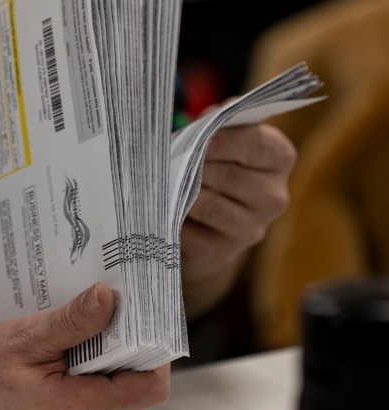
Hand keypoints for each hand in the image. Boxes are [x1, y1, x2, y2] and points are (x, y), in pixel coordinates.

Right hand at [0, 283, 168, 409]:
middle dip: (136, 334)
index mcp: (80, 405)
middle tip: (125, 295)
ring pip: (116, 370)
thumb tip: (109, 298)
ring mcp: (77, 403)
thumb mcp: (25, 340)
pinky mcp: (67, 392)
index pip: (148, 387)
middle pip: (136, 375)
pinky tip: (80, 318)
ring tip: (100, 301)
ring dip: (113, 336)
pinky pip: (95, 368)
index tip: (148, 312)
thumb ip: (71, 323)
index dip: (157, 351)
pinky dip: (94, 342)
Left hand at [180, 123, 296, 317]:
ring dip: (183, 191)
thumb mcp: (220, 141)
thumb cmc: (212, 168)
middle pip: (229, 176)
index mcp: (279, 159)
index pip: (258, 145)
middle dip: (196, 165)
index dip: (226, 140)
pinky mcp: (223, 251)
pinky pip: (190, 229)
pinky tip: (168, 208)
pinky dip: (174, 216)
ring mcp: (251, 228)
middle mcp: (274, 196)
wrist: (207, 225)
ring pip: (208, 204)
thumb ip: (217, 125)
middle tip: (174, 159)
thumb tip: (207, 119)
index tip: (203, 140)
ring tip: (168, 181)